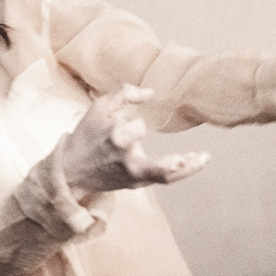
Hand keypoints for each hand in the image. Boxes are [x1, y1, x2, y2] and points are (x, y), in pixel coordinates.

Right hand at [62, 84, 209, 198]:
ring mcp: (132, 175)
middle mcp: (126, 160)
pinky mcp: (136, 183)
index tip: (124, 121)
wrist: (71, 170)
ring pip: (164, 175)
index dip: (135, 124)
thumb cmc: (86, 136)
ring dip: (186, 167)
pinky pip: (162, 180)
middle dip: (175, 161)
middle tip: (199, 157)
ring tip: (204, 158)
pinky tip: (195, 163)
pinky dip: (180, 173)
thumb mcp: (99, 108)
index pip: (138, 128)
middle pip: (157, 164)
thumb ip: (124, 94)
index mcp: (116, 138)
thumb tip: (150, 93)